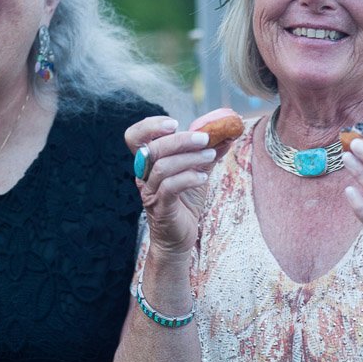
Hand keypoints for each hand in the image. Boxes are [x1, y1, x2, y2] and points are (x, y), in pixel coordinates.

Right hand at [125, 116, 217, 256]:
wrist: (179, 238)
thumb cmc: (185, 203)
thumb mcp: (197, 172)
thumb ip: (207, 154)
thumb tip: (227, 135)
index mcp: (148, 163)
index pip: (135, 137)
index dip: (149, 126)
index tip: (174, 123)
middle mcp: (144, 175)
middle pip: (152, 149)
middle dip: (180, 140)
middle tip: (205, 138)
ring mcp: (150, 192)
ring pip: (162, 167)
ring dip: (189, 158)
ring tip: (211, 155)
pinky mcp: (160, 207)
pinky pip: (170, 187)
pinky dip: (188, 177)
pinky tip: (202, 177)